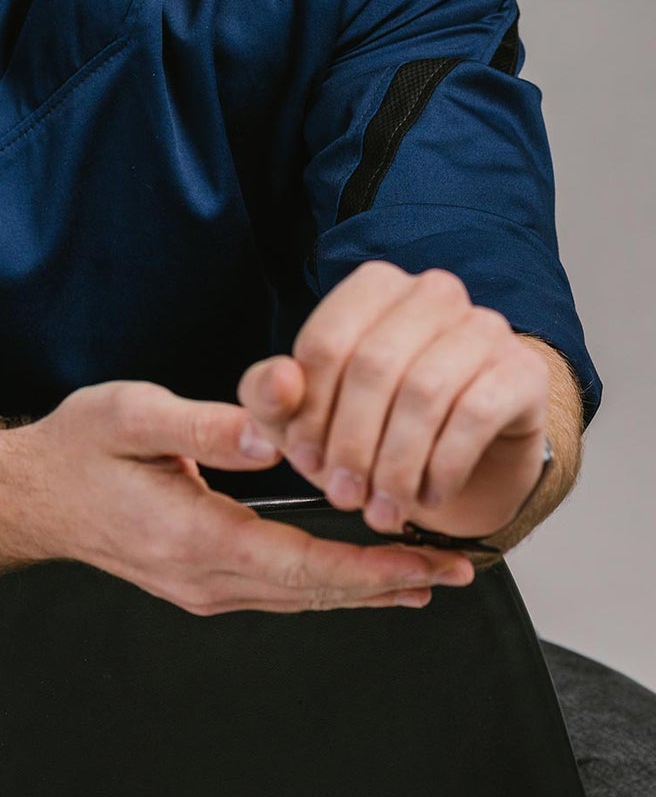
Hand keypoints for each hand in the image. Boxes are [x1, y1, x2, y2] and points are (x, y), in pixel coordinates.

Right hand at [14, 377, 473, 614]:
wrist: (28, 495)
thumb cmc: (76, 447)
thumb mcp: (131, 413)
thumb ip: (204, 425)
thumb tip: (273, 435)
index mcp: (192, 537)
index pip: (303, 567)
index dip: (374, 569)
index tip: (433, 562)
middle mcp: (203, 578)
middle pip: (315, 595)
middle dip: (391, 583)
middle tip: (461, 570)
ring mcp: (201, 589)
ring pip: (301, 599)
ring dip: (366, 590)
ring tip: (430, 578)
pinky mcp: (199, 583)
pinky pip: (280, 592)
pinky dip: (330, 586)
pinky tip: (360, 580)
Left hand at [235, 262, 550, 540]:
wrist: (465, 457)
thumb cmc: (379, 425)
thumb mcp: (309, 415)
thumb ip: (273, 395)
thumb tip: (280, 381)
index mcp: (374, 288)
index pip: (327, 342)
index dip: (310, 410)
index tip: (305, 460)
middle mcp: (432, 294)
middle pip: (374, 366)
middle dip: (353, 444)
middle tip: (344, 496)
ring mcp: (484, 327)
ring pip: (424, 393)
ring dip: (396, 465)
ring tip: (382, 508)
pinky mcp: (523, 370)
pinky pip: (475, 417)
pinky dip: (443, 467)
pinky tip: (429, 495)